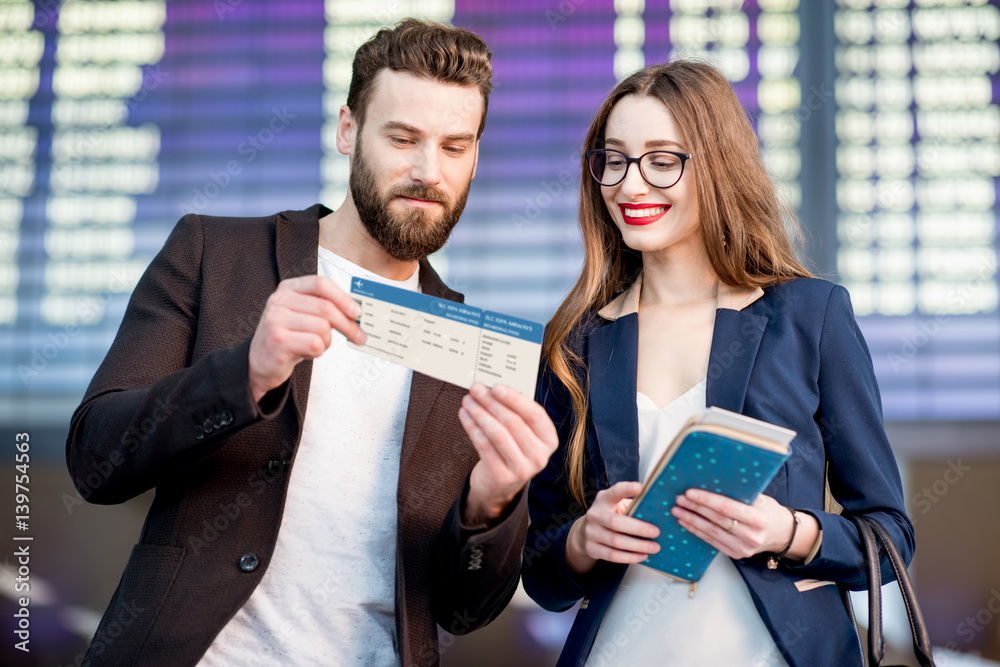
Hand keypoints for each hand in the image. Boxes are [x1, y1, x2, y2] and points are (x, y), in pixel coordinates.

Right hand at [248, 275, 365, 402]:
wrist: (259, 362)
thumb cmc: (286, 337)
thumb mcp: (302, 315)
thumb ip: (324, 308)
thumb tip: (355, 312)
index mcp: (289, 288)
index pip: (321, 284)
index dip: (343, 298)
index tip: (357, 312)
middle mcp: (280, 300)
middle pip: (326, 307)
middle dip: (348, 325)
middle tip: (358, 336)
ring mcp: (276, 319)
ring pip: (323, 328)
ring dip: (326, 341)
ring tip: (315, 344)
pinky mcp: (278, 340)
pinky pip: (315, 344)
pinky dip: (318, 351)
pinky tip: (306, 352)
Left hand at [458, 383, 557, 526]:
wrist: (501, 485)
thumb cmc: (512, 449)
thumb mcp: (523, 433)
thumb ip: (516, 412)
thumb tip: (494, 388)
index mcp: (549, 440)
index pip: (535, 415)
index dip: (515, 399)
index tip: (496, 387)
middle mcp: (540, 456)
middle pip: (513, 422)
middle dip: (491, 402)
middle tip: (476, 389)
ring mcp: (522, 469)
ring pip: (497, 433)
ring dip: (479, 413)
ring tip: (467, 401)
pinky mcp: (502, 476)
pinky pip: (484, 446)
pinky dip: (472, 428)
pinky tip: (465, 416)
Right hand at [565, 481, 659, 575]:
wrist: (586, 532)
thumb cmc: (609, 516)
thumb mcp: (617, 505)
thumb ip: (632, 505)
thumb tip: (658, 511)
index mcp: (604, 500)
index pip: (615, 492)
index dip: (627, 489)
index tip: (640, 488)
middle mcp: (595, 514)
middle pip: (616, 522)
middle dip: (639, 528)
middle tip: (656, 532)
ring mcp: (591, 532)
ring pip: (616, 542)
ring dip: (638, 546)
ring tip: (654, 547)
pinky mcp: (591, 548)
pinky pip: (612, 556)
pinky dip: (630, 557)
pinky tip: (642, 556)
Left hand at [671, 489, 797, 559]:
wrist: (781, 534)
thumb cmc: (768, 511)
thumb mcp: (760, 498)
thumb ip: (740, 493)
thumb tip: (712, 480)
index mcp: (758, 518)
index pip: (727, 508)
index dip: (706, 500)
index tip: (690, 493)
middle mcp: (751, 535)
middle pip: (716, 520)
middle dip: (695, 509)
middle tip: (679, 499)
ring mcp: (743, 548)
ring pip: (711, 532)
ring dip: (691, 520)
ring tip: (677, 511)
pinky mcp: (736, 554)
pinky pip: (712, 542)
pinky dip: (697, 531)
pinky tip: (686, 523)